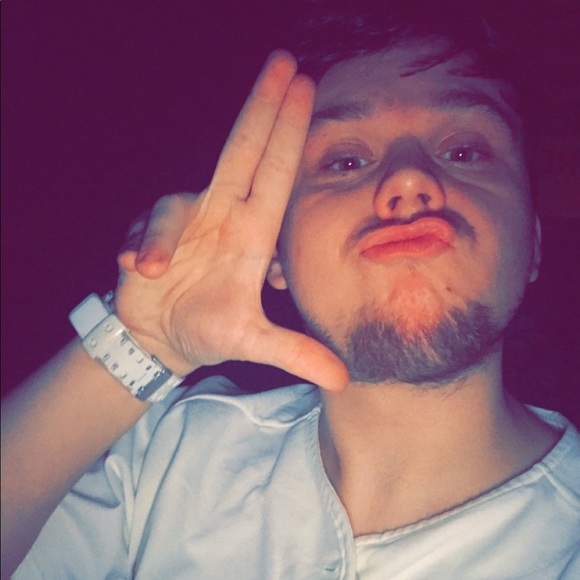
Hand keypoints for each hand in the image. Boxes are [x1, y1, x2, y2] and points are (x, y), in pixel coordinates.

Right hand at [116, 51, 348, 390]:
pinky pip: (144, 233)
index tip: (305, 86)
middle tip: (282, 60)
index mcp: (252, 232)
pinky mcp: (147, 237)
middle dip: (261, 107)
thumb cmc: (211, 329)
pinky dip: (141, 251)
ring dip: (163, 235)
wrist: (163, 340)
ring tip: (153, 271)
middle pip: (242, 151)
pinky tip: (140, 273)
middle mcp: (222, 215)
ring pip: (175, 205)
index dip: (290, 131)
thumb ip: (295, 353)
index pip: (277, 173)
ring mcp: (185, 223)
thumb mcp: (254, 340)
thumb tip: (344, 378)